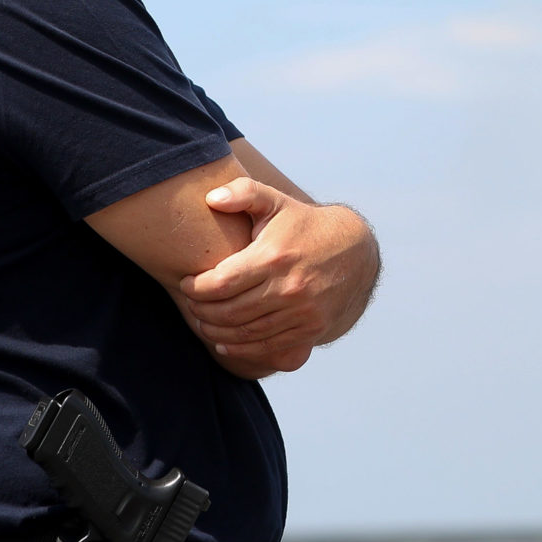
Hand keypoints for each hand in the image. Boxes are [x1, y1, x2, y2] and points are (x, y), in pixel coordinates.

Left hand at [178, 177, 379, 373]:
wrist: (356, 252)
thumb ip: (243, 192)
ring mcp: (302, 311)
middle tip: (191, 305)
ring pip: (246, 332)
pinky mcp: (312, 328)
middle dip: (201, 311)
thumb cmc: (304, 226)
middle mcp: (289, 287)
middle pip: (229, 311)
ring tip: (203, 322)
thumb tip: (211, 198)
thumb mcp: (276, 202)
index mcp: (274, 256)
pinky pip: (268, 346)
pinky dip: (241, 349)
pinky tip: (224, 343)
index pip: (220, 283)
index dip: (195, 288)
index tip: (185, 284)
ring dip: (216, 332)